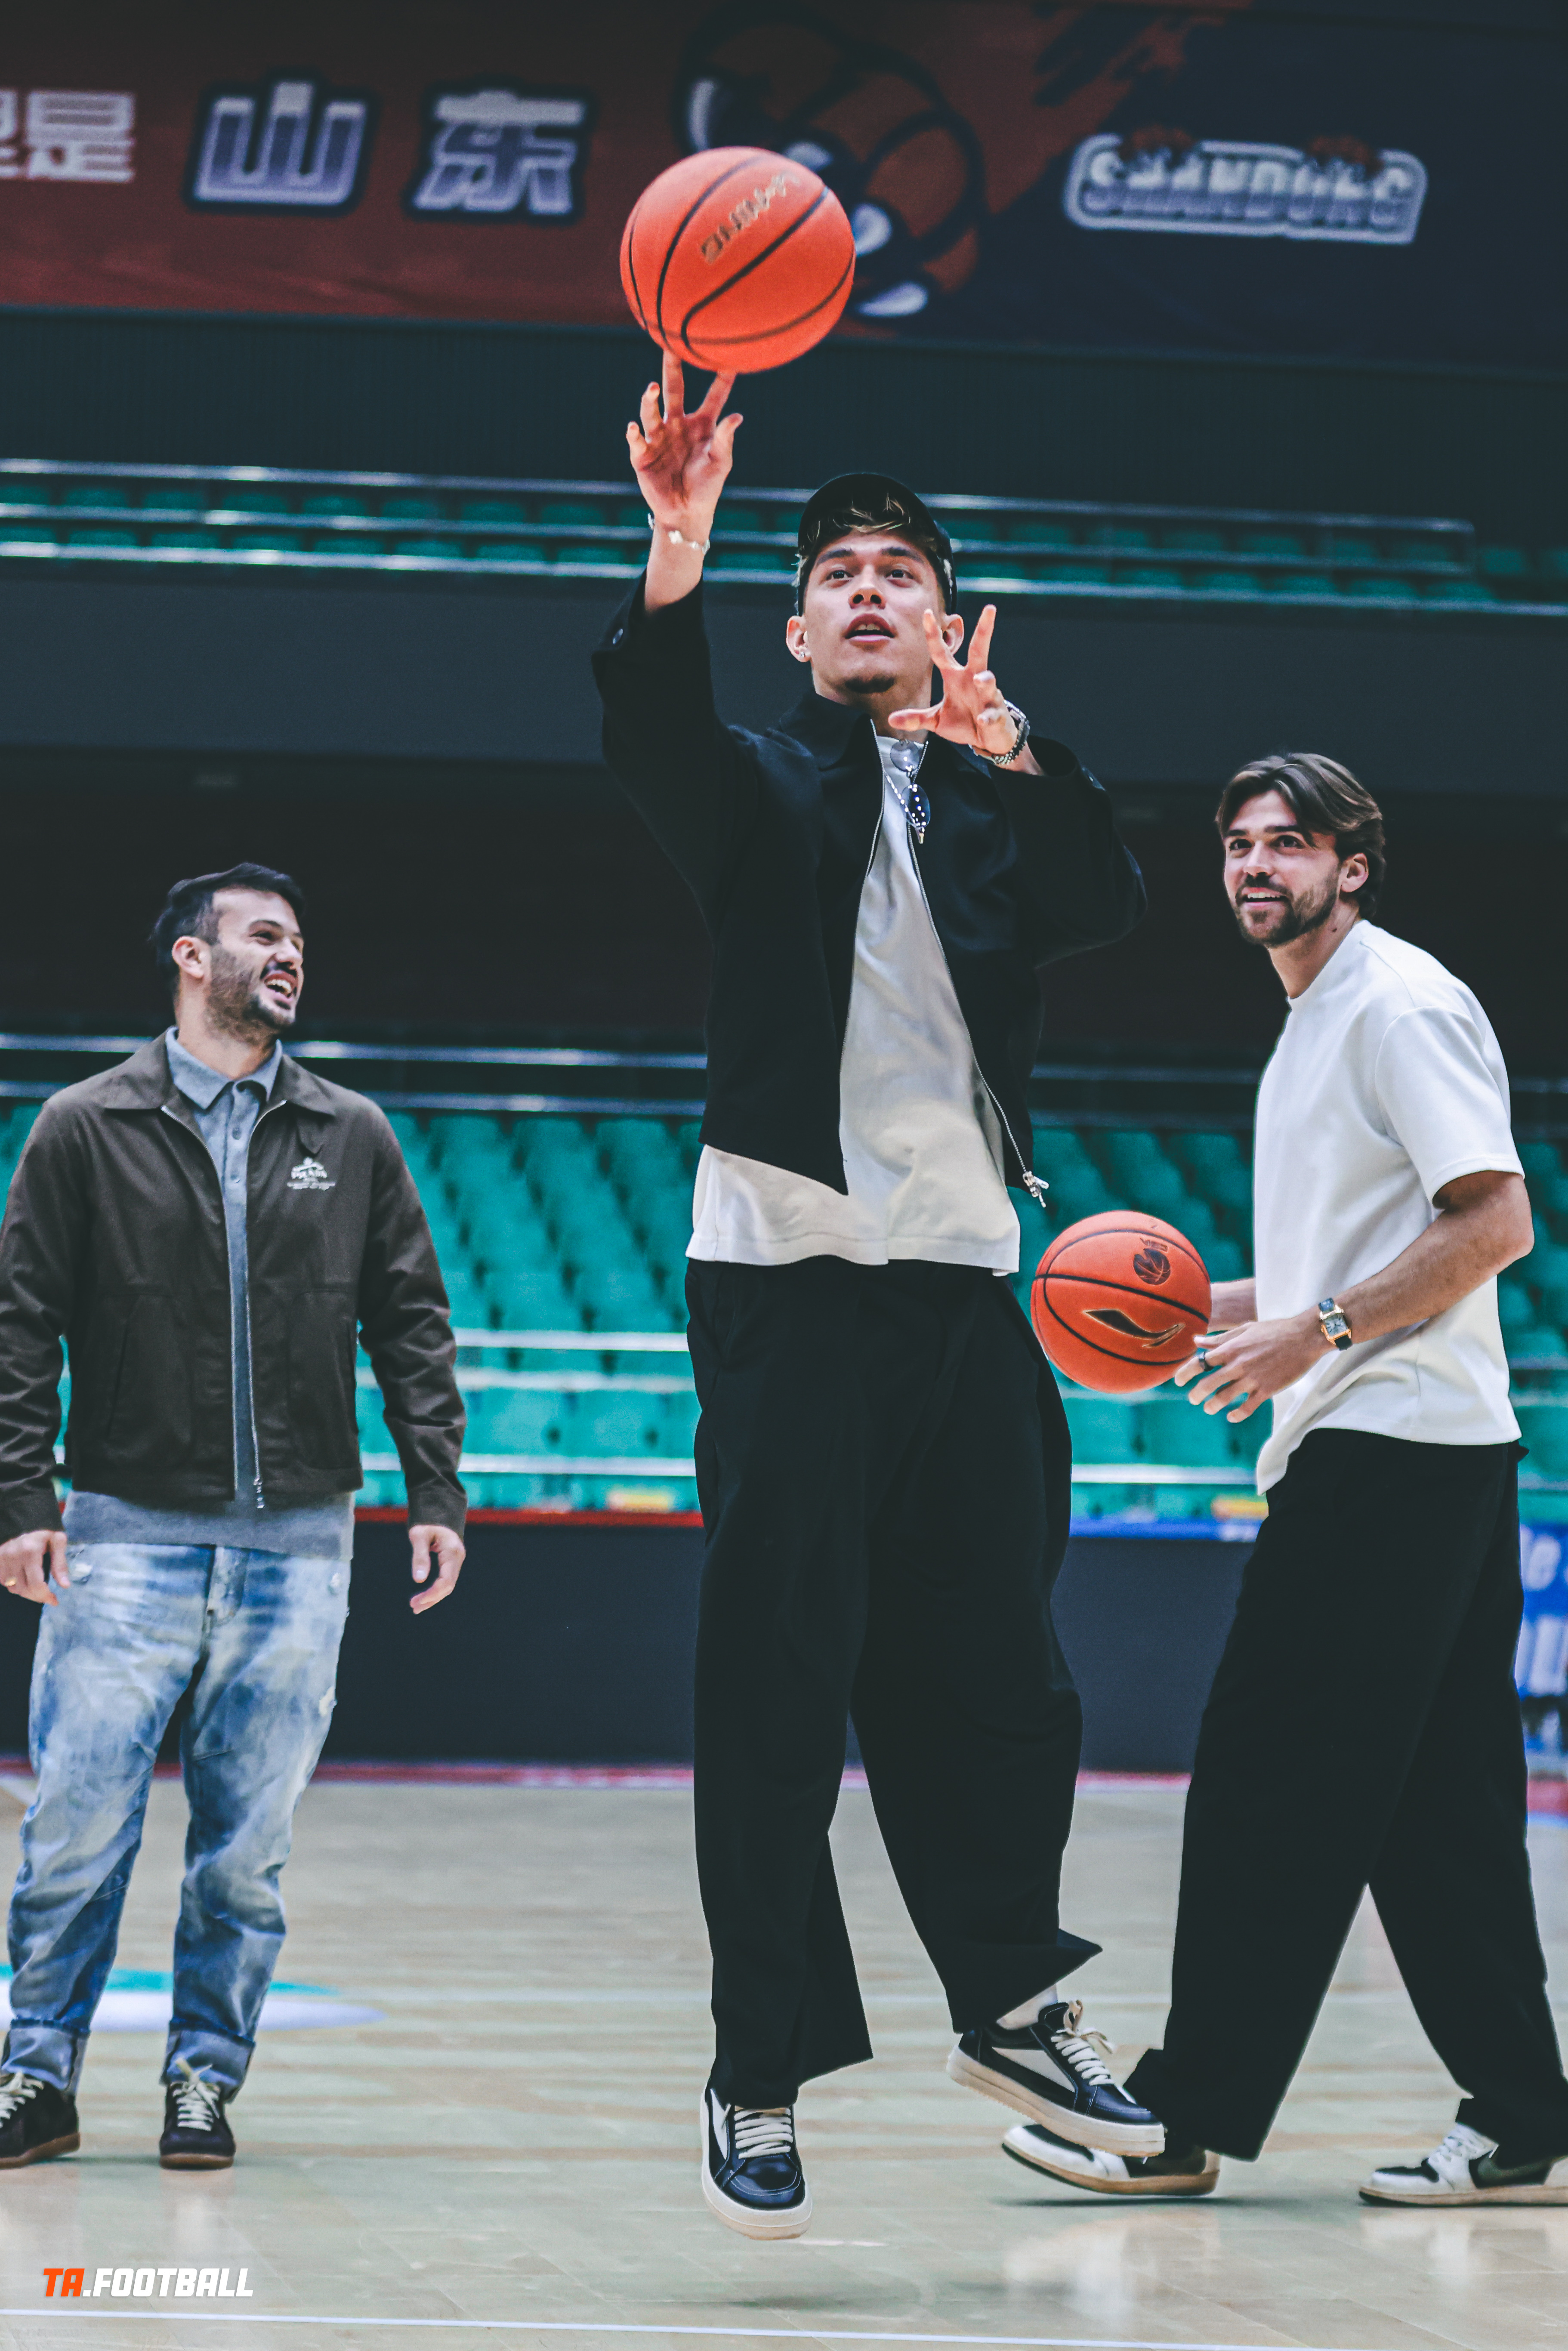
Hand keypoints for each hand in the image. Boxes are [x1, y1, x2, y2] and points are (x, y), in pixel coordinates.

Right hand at [0, 1529, 67, 1606]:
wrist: (23, 1516)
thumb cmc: (43, 1528)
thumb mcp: (57, 1540)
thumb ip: (60, 1564)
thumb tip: (65, 1585)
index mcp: (30, 1551)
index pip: (36, 1584)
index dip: (45, 1596)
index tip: (54, 1600)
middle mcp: (12, 1556)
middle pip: (23, 1589)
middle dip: (38, 1596)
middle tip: (48, 1596)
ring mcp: (1, 1559)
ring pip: (12, 1588)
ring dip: (27, 1592)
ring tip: (38, 1588)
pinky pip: (4, 1581)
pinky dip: (15, 1585)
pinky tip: (25, 1580)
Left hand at [409, 1523, 464, 1613]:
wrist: (438, 1509)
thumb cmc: (427, 1521)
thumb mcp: (419, 1535)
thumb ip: (420, 1556)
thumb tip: (419, 1580)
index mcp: (452, 1552)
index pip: (446, 1581)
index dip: (432, 1594)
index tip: (415, 1602)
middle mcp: (457, 1558)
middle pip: (448, 1586)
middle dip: (431, 1599)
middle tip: (413, 1607)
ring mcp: (456, 1560)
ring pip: (447, 1585)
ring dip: (433, 1597)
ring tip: (416, 1607)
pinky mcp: (451, 1562)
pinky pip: (445, 1580)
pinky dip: (435, 1590)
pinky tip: (424, 1597)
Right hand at [627, 350, 740, 540]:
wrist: (686, 513)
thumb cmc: (707, 487)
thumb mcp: (721, 462)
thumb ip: (725, 438)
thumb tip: (737, 416)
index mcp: (702, 425)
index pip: (713, 396)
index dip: (722, 379)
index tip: (730, 357)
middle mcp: (678, 425)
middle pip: (674, 390)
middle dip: (672, 368)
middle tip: (670, 344)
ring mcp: (659, 438)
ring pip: (651, 412)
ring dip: (649, 400)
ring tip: (650, 389)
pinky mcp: (643, 455)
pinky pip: (637, 440)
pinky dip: (634, 433)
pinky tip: (634, 427)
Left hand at [887, 606, 1027, 763]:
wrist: (987, 740)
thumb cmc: (964, 722)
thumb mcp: (936, 720)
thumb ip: (916, 718)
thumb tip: (890, 719)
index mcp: (955, 677)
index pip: (941, 652)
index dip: (933, 634)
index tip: (927, 613)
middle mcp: (973, 680)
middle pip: (978, 650)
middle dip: (984, 630)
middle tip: (990, 609)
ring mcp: (987, 696)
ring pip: (988, 680)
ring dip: (985, 680)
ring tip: (980, 680)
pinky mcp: (996, 714)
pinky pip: (992, 714)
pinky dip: (988, 718)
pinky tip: (984, 721)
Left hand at [1174, 1311, 1325, 1421]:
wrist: (1304, 1337)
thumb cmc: (1274, 1331)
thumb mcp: (1244, 1329)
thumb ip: (1219, 1338)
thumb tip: (1197, 1341)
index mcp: (1231, 1349)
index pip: (1200, 1362)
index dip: (1185, 1373)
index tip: (1178, 1381)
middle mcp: (1238, 1365)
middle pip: (1208, 1384)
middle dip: (1196, 1394)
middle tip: (1193, 1399)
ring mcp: (1252, 1379)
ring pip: (1224, 1398)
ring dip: (1212, 1406)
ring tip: (1208, 1408)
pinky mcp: (1267, 1390)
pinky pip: (1247, 1408)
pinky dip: (1236, 1415)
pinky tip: (1231, 1416)